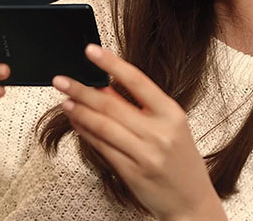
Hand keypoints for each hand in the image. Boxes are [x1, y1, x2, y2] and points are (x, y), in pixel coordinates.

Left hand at [52, 45, 225, 220]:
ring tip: (64, 99)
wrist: (191, 200)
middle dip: (82, 89)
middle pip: (112, 104)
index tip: (91, 51)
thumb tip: (106, 87)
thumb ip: (143, 108)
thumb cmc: (181, 161)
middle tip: (62, 79)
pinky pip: (102, 149)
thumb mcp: (172, 127)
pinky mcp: (132, 173)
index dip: (111, 64)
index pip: (137, 81)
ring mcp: (145, 154)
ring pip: (103, 126)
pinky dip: (86, 134)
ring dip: (79, 111)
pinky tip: (77, 123)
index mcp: (172, 114)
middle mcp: (159, 132)